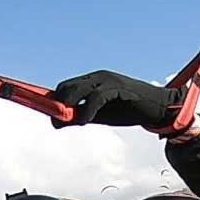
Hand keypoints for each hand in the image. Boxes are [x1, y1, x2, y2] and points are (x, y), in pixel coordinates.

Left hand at [51, 71, 186, 130]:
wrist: (156, 108)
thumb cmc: (128, 110)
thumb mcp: (100, 116)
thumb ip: (80, 116)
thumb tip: (56, 123)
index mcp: (91, 81)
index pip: (65, 86)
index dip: (52, 98)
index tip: (42, 110)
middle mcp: (96, 77)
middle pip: (68, 86)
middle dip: (57, 102)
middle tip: (53, 120)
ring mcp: (107, 81)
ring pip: (80, 89)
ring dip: (69, 105)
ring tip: (64, 120)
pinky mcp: (117, 88)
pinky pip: (97, 98)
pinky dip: (88, 110)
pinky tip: (85, 122)